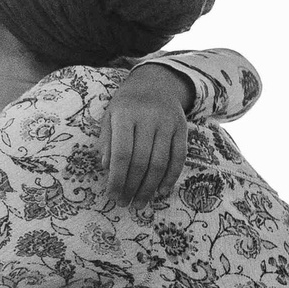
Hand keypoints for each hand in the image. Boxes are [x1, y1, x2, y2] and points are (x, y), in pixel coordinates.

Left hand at [104, 62, 192, 204]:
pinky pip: (179, 157)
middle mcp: (148, 118)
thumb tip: (106, 168)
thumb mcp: (110, 118)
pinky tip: (161, 191)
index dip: (117, 178)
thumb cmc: (126, 106)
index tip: (111, 196)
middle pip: (141, 161)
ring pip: (160, 162)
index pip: (122, 153)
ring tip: (140, 203)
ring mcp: (168, 123)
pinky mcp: (182, 128)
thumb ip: (107, 141)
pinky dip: (171, 177)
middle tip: (124, 204)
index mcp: (125, 115)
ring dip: (149, 188)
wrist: (156, 83)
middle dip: (132, 187)